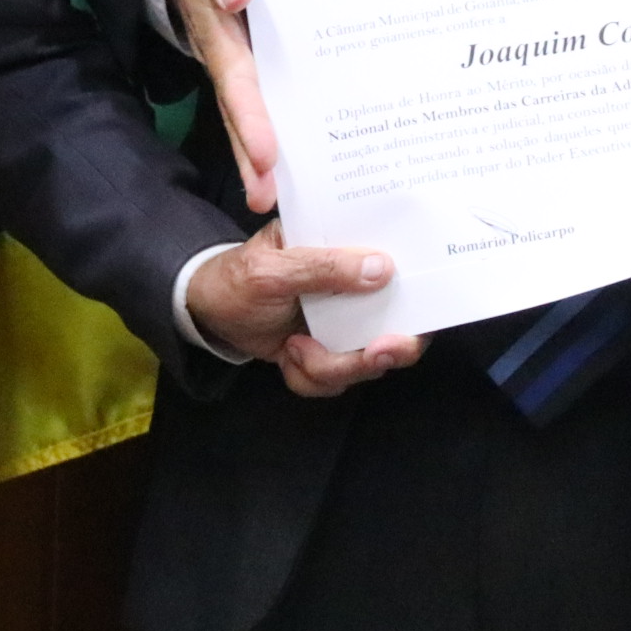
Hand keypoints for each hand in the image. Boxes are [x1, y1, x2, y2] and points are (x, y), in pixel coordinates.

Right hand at [167, 0, 280, 210]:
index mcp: (224, 36)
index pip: (238, 81)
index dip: (250, 118)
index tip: (265, 155)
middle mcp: (235, 62)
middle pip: (244, 114)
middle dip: (255, 156)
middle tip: (267, 198)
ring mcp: (250, 70)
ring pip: (260, 117)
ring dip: (268, 159)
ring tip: (278, 204)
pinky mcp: (268, 70)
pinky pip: (280, 103)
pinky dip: (293, 134)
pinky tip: (317, 165)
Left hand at [187, 219, 427, 397]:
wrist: (207, 313)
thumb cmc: (237, 277)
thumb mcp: (273, 267)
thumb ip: (325, 267)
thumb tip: (383, 267)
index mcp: (348, 248)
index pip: (403, 263)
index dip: (424, 294)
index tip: (416, 320)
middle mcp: (357, 286)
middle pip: (400, 326)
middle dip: (385, 350)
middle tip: (373, 354)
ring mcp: (346, 324)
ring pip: (367, 362)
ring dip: (333, 368)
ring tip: (295, 349)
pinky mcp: (330, 353)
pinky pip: (337, 382)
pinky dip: (309, 378)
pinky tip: (287, 357)